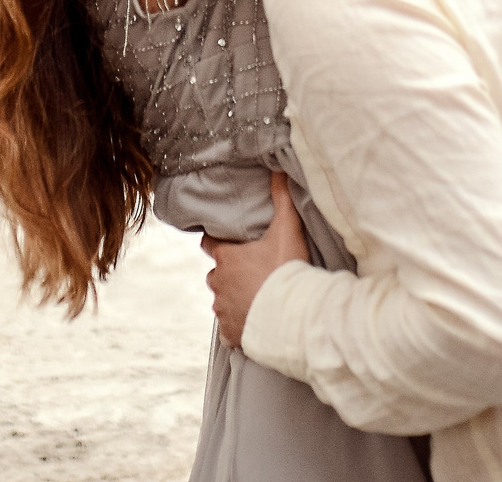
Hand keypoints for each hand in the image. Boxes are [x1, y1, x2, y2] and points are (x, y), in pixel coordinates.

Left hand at [202, 172, 305, 348]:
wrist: (292, 316)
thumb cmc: (287, 271)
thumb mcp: (287, 230)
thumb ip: (281, 198)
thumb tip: (278, 168)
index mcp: (226, 258)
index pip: (209, 244)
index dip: (216, 241)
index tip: (225, 242)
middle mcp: (219, 283)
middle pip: (216, 274)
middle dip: (227, 273)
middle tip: (250, 273)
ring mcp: (223, 310)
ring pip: (221, 301)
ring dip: (232, 299)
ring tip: (254, 298)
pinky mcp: (230, 333)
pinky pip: (229, 329)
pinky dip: (238, 326)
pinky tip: (253, 323)